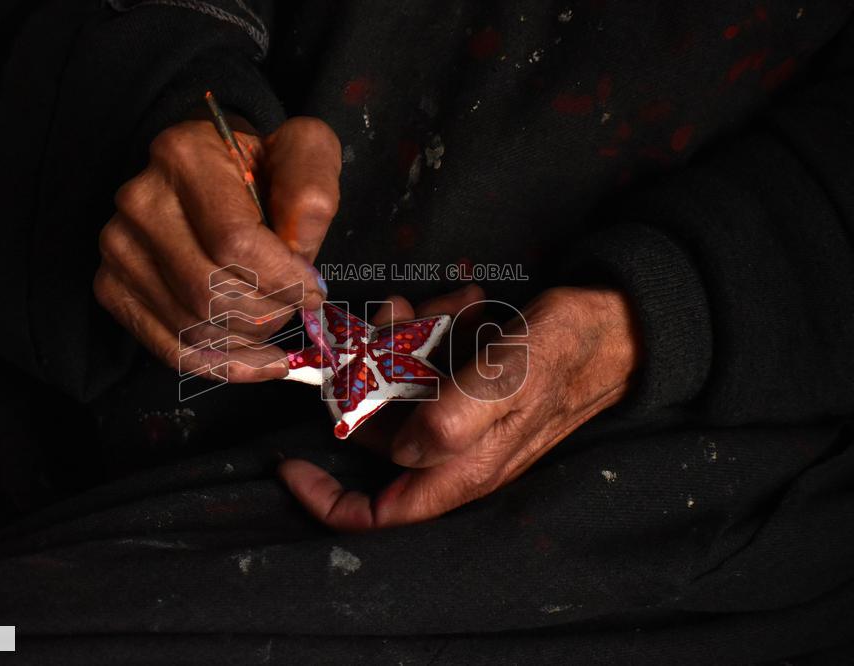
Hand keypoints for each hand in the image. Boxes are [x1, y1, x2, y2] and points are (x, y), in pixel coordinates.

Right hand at [94, 115, 340, 380]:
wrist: (212, 174)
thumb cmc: (261, 165)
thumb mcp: (304, 151)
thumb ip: (311, 188)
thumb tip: (299, 247)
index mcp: (184, 157)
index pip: (234, 242)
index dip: (283, 279)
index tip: (313, 290)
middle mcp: (140, 201)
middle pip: (210, 291)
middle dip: (268, 312)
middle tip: (295, 306)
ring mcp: (119, 248)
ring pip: (193, 326)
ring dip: (249, 338)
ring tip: (276, 321)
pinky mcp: (113, 287)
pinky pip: (171, 349)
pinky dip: (223, 365)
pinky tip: (258, 361)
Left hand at [279, 286, 641, 530]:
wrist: (613, 325)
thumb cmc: (565, 355)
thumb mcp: (510, 383)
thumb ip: (454, 420)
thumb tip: (400, 450)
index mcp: (460, 468)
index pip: (378, 513)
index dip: (326, 499)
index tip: (287, 463)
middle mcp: (450, 449)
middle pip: (376, 430)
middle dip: (367, 373)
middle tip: (387, 319)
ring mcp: (455, 415)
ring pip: (394, 387)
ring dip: (401, 339)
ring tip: (431, 304)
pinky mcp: (462, 383)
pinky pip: (422, 360)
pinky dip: (428, 327)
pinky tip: (459, 302)